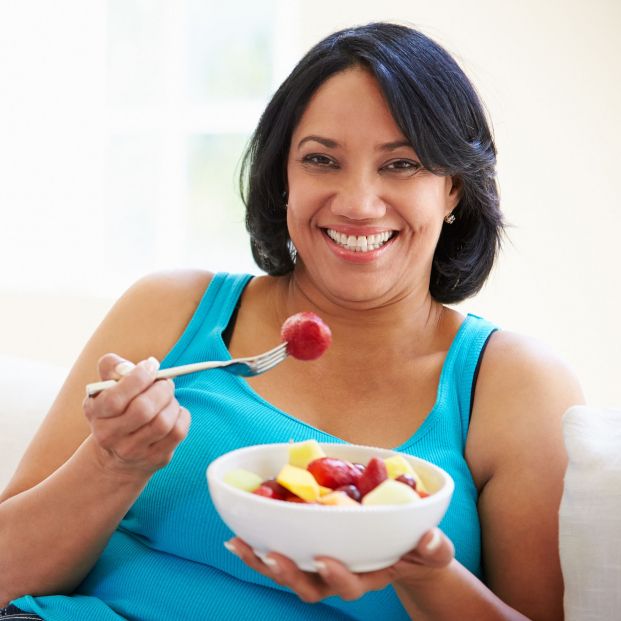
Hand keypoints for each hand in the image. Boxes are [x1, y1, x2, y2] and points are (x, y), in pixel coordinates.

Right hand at [83, 353, 190, 477]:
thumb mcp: (106, 386)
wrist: (116, 454)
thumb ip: (113, 367)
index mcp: (95, 413)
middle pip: (143, 410)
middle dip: (161, 389)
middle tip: (165, 382)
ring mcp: (132, 451)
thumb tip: (134, 366)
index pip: (115, 399)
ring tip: (168, 398)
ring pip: (163, 422)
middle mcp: (109, 436)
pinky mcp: (155, 458)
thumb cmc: (116, 408)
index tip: (151, 366)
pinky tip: (173, 412)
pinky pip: (178, 432)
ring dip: (172, 403)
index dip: (138, 378)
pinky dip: (181, 415)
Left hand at [225, 528, 453, 602]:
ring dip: (262, 561)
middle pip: (310, 585)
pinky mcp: (308, 550)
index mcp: (369, 575)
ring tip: (239, 545)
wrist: (404, 549)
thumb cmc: (419, 549)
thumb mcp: (434, 550)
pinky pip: (281, 553)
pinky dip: (258, 546)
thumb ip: (434, 547)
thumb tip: (430, 537)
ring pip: (288, 572)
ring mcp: (321, 566)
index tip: (324, 560)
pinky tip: (238, 535)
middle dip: (289, 574)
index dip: (336, 577)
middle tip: (270, 556)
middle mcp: (340, 575)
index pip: (351, 584)